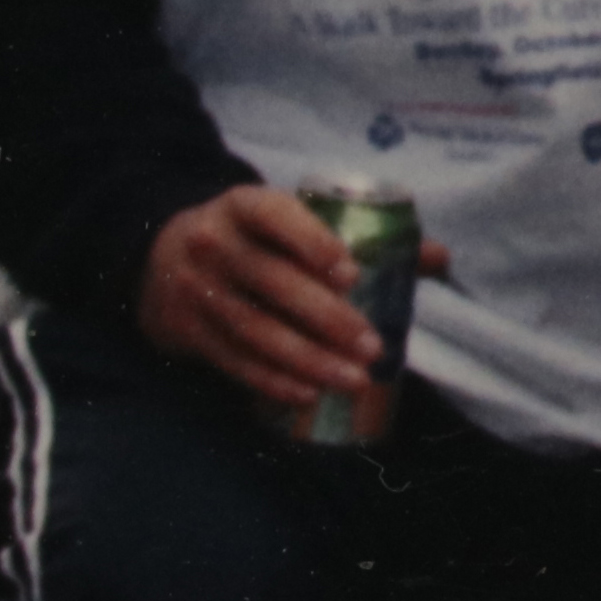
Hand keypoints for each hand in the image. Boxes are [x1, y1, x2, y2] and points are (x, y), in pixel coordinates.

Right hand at [134, 180, 420, 431]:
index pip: (276, 216)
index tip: (352, 275)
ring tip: (353, 379)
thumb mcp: (287, 222)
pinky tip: (308, 394)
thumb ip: (361, 236)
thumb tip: (439, 258)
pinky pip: (233, 360)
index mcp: (245, 207)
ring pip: (255, 330)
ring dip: (308, 360)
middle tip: (373, 347)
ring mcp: (196, 289)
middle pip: (273, 283)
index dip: (312, 242)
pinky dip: (271, 380)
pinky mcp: (186, 330)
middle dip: (327, 319)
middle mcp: (215, 244)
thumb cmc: (253, 240)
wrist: (161, 257)